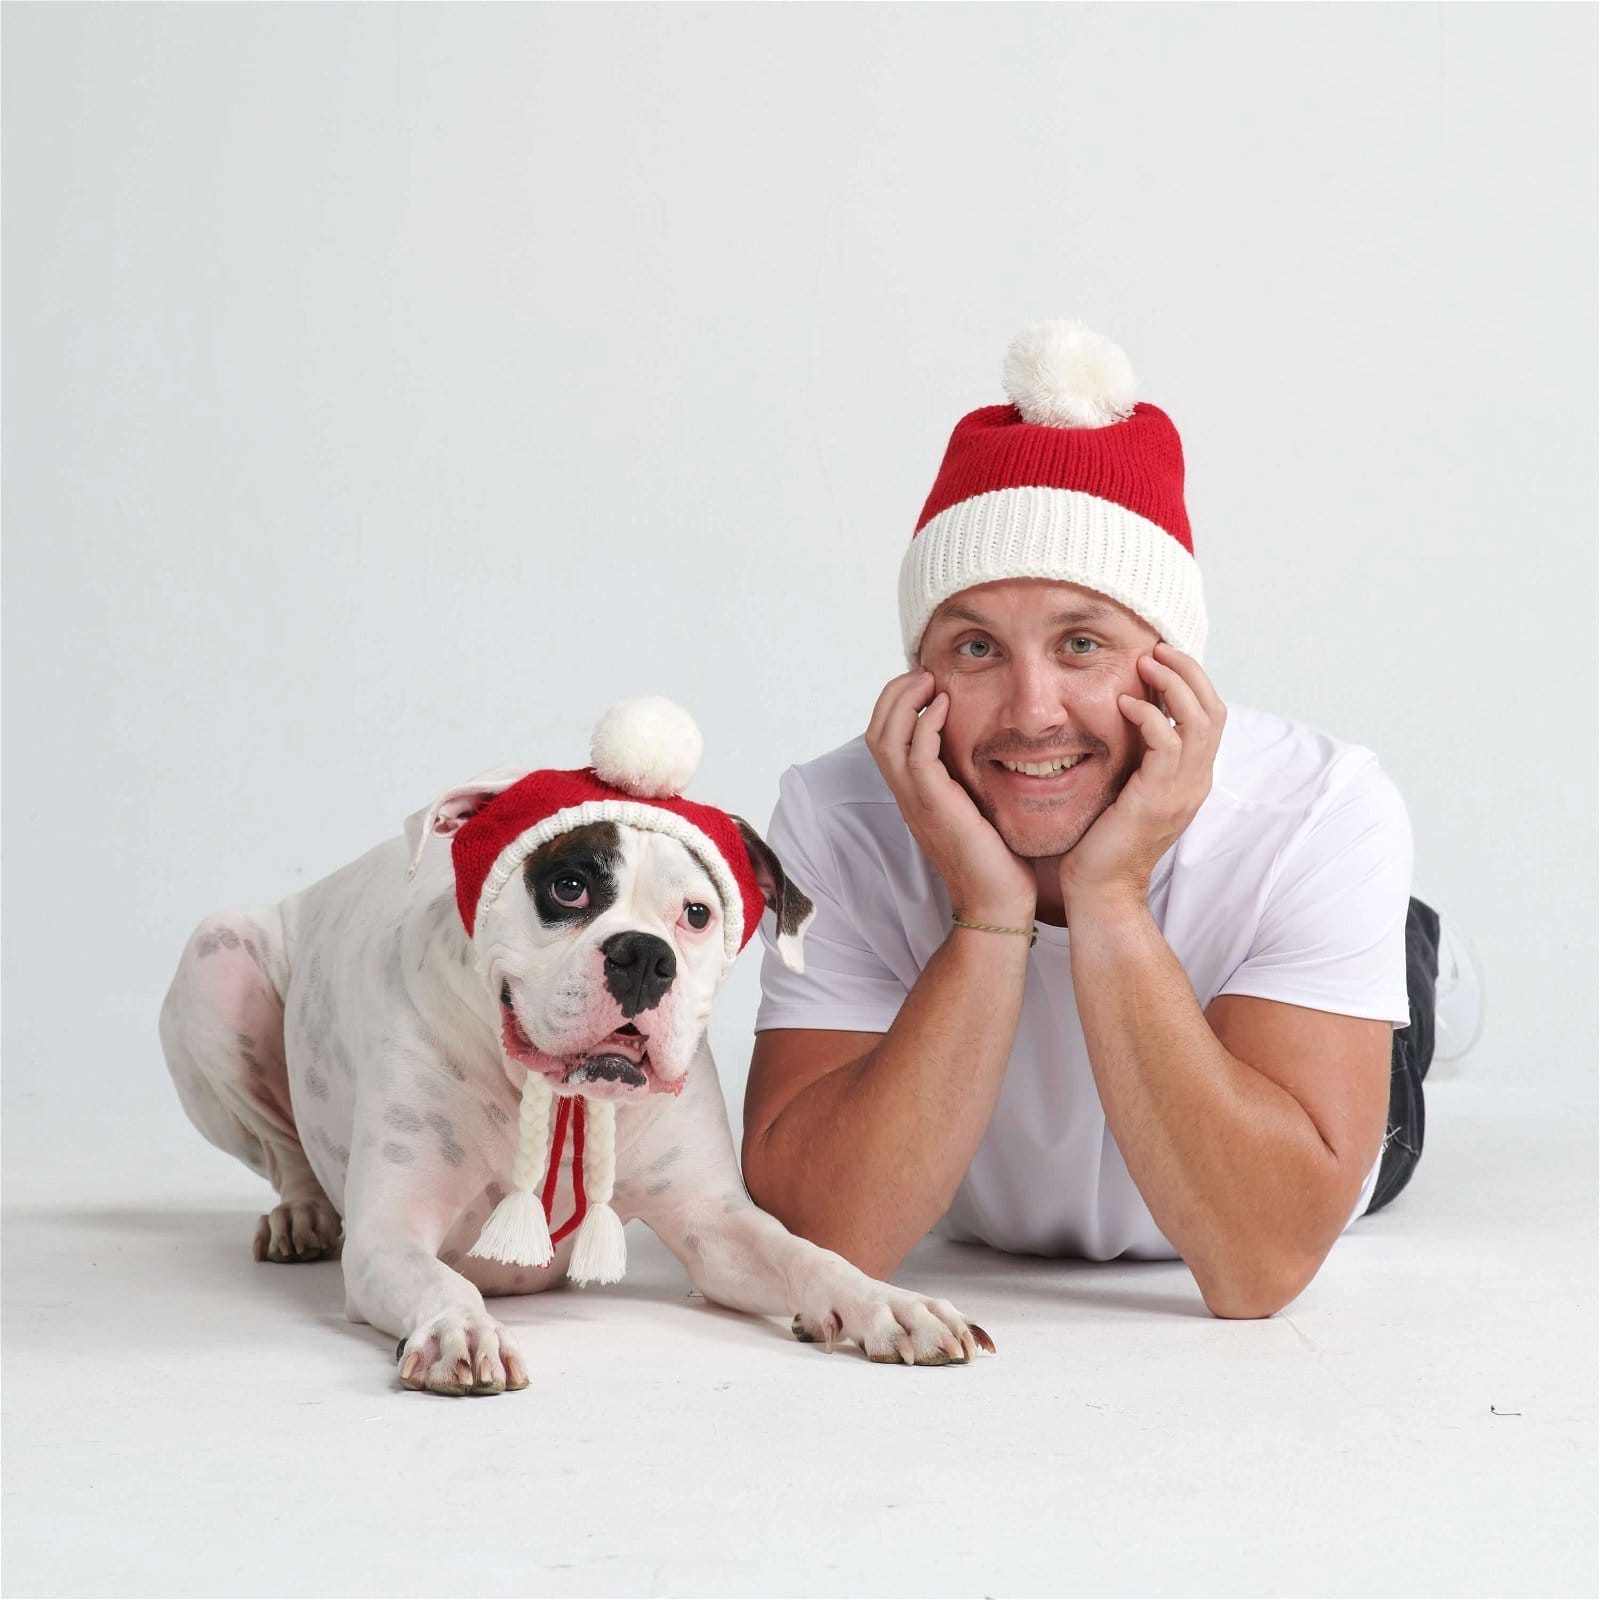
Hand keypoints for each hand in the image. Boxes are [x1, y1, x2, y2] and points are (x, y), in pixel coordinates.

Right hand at [866, 669, 1036, 925]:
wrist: (996, 904)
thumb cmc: (995, 859)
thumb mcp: (976, 807)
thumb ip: (968, 777)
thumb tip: (986, 746)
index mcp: (913, 793)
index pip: (884, 737)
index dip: (896, 703)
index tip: (925, 682)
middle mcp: (907, 795)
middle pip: (876, 730)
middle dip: (894, 693)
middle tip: (923, 672)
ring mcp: (917, 801)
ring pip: (886, 738)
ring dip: (905, 700)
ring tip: (929, 680)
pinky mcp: (935, 806)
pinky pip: (916, 755)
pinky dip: (926, 723)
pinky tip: (946, 706)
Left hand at [1058, 642, 1225, 915]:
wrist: (1102, 889)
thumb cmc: (1104, 840)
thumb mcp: (1128, 788)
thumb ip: (1138, 757)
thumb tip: (1125, 715)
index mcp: (1192, 778)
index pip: (1211, 716)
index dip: (1192, 680)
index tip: (1162, 656)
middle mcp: (1196, 781)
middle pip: (1214, 709)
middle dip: (1189, 671)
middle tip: (1157, 648)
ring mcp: (1182, 791)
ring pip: (1198, 719)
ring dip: (1173, 683)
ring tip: (1144, 662)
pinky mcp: (1157, 797)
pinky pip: (1166, 742)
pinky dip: (1148, 715)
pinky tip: (1123, 703)